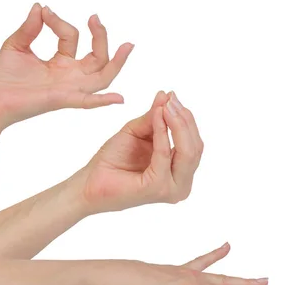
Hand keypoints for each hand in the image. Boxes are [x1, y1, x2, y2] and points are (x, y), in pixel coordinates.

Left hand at [0, 3, 132, 129]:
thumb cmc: (3, 78)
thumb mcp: (16, 45)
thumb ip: (29, 28)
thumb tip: (39, 7)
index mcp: (61, 62)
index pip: (72, 37)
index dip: (59, 22)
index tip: (44, 13)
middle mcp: (70, 76)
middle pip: (99, 57)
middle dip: (101, 37)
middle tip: (95, 18)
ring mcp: (69, 88)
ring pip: (103, 76)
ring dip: (117, 62)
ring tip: (128, 46)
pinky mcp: (61, 99)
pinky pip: (87, 101)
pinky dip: (103, 101)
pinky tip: (119, 98)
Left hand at [81, 90, 203, 211]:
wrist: (90, 181)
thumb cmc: (113, 160)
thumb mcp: (138, 132)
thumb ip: (155, 117)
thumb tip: (168, 95)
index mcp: (179, 172)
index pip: (194, 144)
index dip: (186, 119)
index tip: (173, 96)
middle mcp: (180, 184)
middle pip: (195, 147)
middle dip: (184, 120)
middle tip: (171, 98)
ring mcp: (171, 189)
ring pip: (187, 152)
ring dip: (178, 124)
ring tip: (166, 105)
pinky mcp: (158, 188)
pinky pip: (165, 155)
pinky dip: (162, 134)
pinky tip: (158, 117)